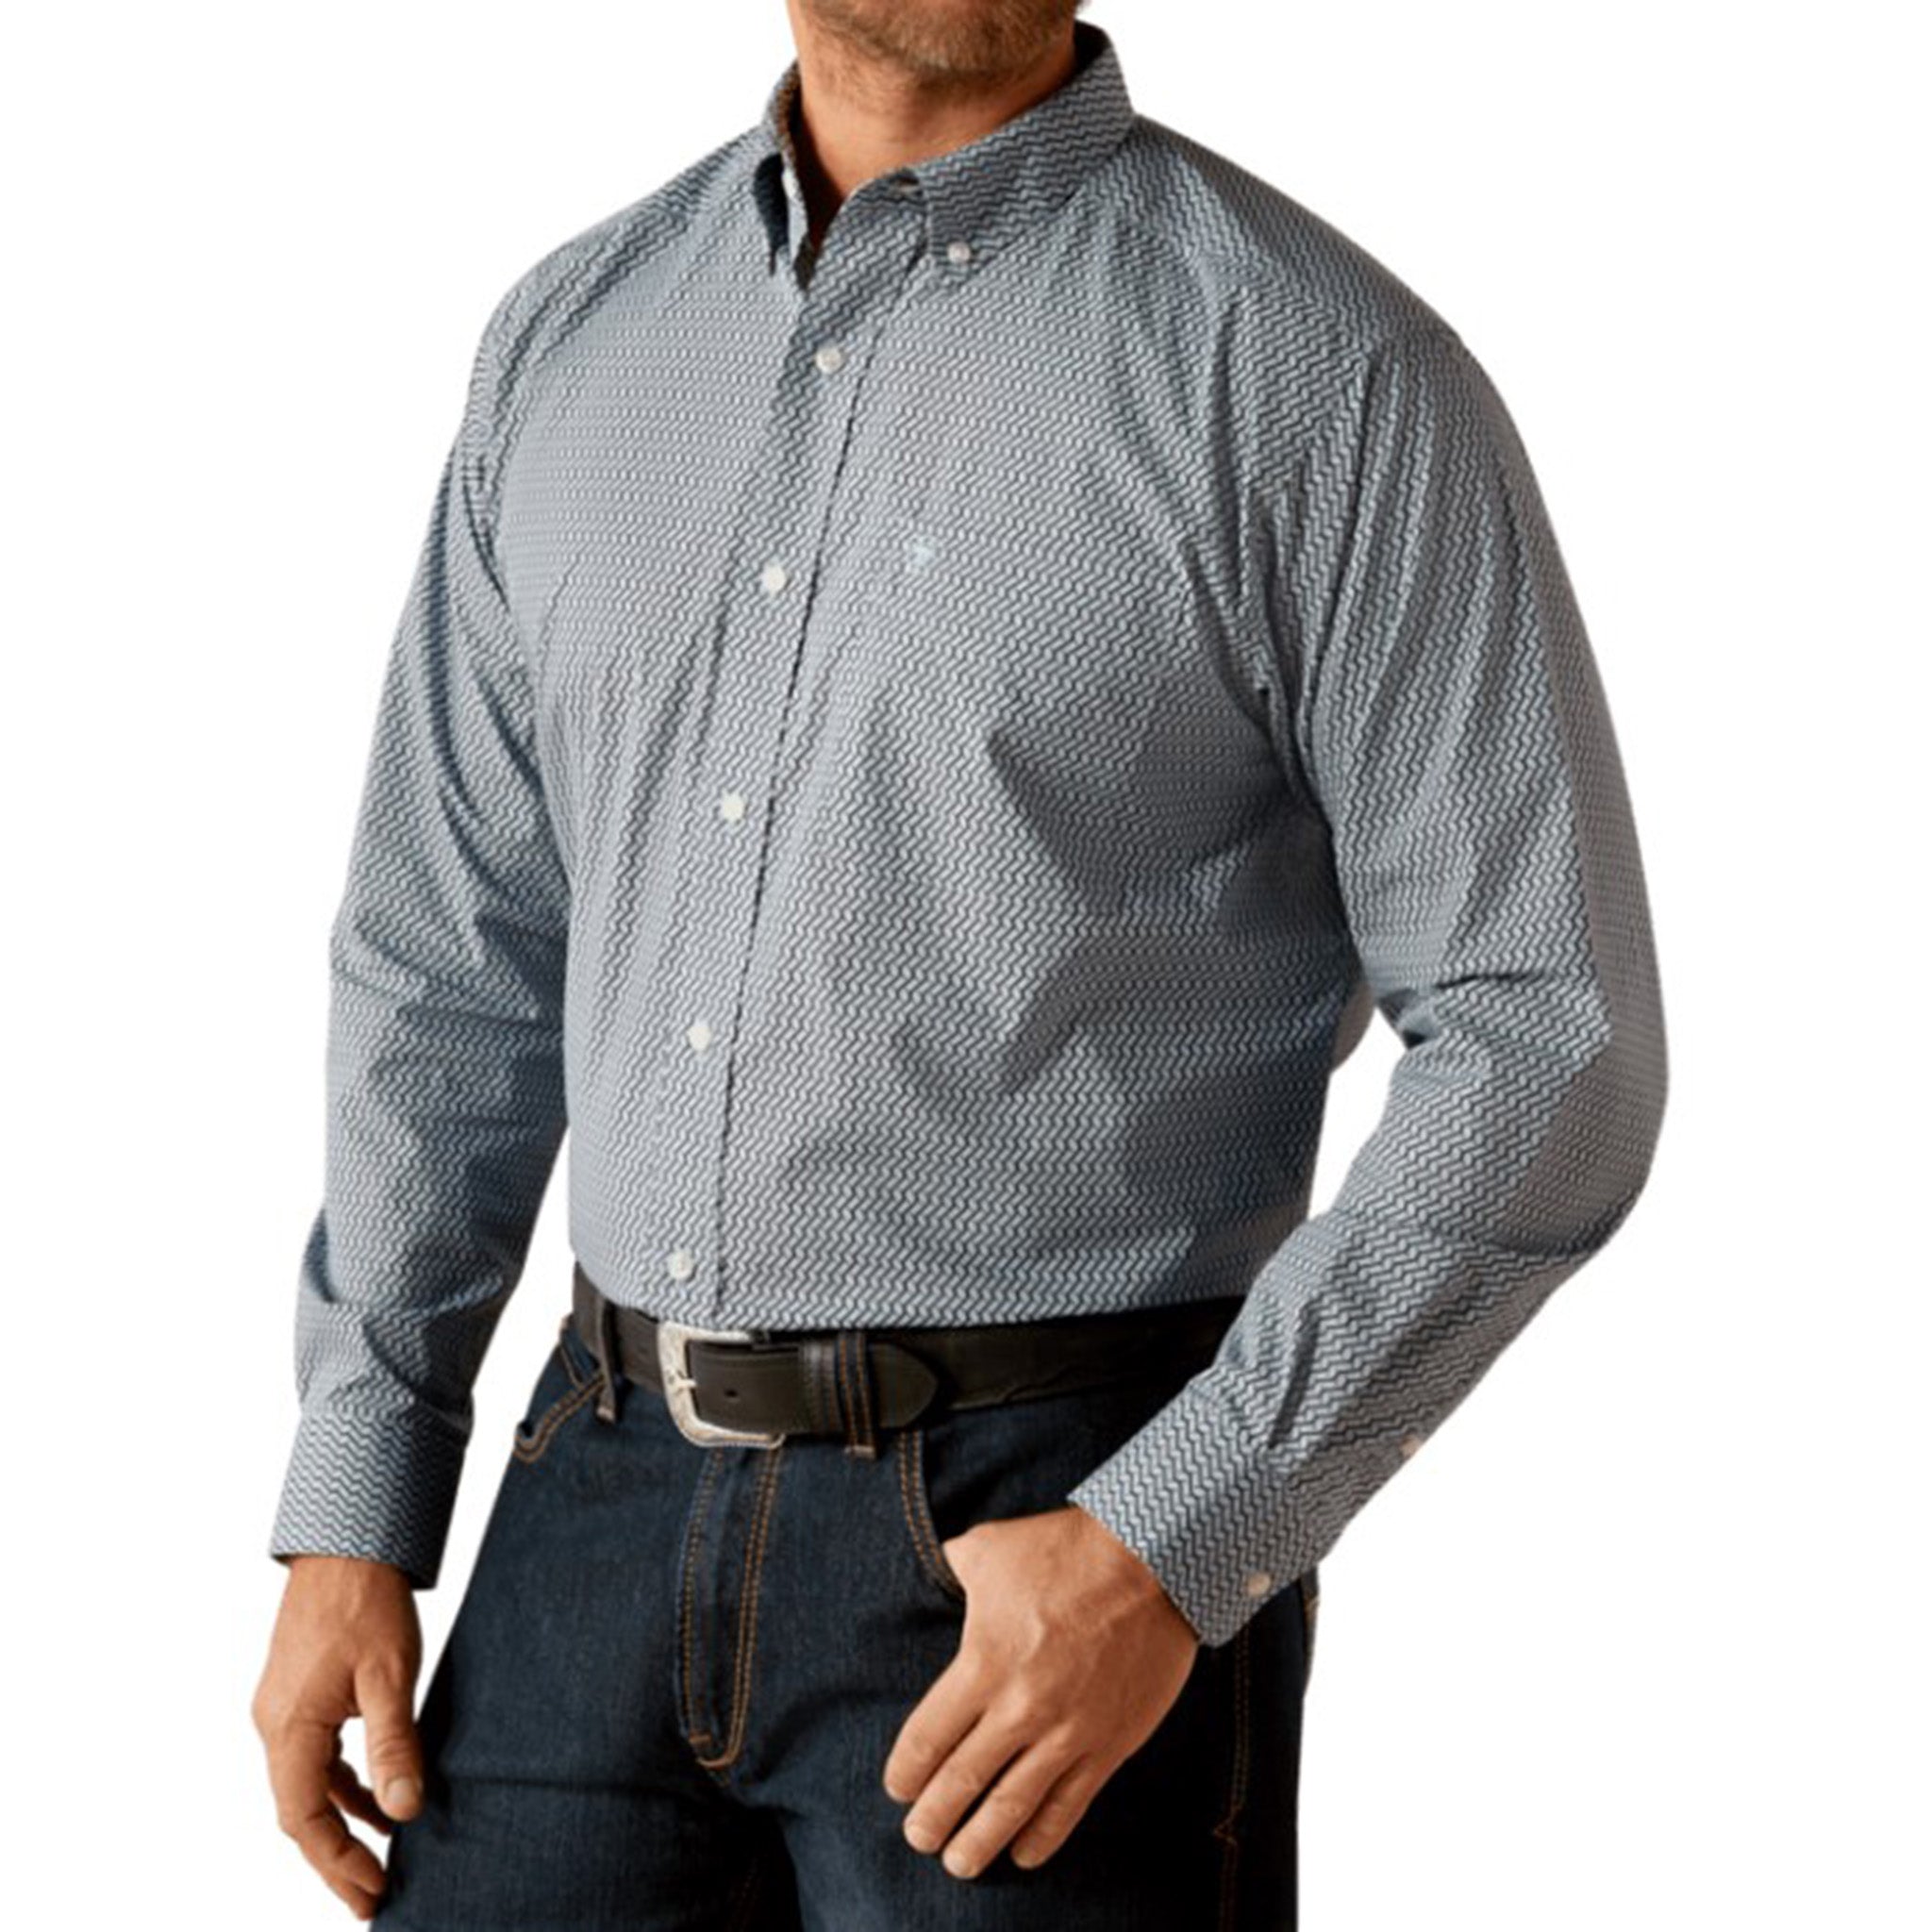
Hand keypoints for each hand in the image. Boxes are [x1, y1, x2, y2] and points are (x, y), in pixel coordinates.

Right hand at [252, 1554, 424, 1920]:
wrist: (348, 1543)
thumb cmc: (367, 1602)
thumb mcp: (390, 1676)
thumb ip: (394, 1745)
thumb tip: (405, 1812)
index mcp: (288, 1727)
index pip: (303, 1818)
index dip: (336, 1861)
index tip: (372, 1891)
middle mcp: (275, 1725)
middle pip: (300, 1811)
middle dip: (336, 1857)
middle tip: (374, 1898)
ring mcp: (283, 1709)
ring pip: (307, 1786)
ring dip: (341, 1822)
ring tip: (381, 1858)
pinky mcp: (299, 1694)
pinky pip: (315, 1757)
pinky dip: (343, 1784)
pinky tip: (378, 1798)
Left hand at [881, 1503, 1199, 1879]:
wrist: (1151, 1561)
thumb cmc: (1064, 1550)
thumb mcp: (990, 1548)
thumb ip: (956, 1569)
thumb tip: (943, 1569)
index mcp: (983, 1664)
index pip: (928, 1739)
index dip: (906, 1773)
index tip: (898, 1789)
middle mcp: (1020, 1708)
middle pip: (962, 1781)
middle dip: (933, 1819)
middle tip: (919, 1838)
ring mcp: (1067, 1732)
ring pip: (1012, 1807)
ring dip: (980, 1841)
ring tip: (960, 1863)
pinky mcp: (1108, 1743)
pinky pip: (1069, 1805)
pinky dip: (1043, 1836)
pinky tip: (1024, 1854)